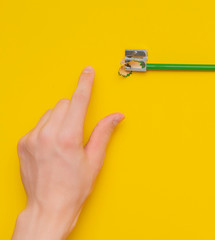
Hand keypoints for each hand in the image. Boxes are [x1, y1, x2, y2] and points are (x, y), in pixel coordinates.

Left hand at [12, 67, 123, 239]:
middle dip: (74, 110)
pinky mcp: (22, 143)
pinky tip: (52, 146)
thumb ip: (104, 133)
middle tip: (78, 130)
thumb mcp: (94, 160)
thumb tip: (116, 116)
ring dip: (60, 119)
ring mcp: (31, 138)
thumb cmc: (73, 188)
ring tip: (64, 141)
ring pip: (50, 113)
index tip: (87, 72)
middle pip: (63, 104)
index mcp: (67, 138)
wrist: (49, 207)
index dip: (85, 84)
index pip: (78, 101)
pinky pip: (38, 124)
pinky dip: (47, 128)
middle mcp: (46, 135)